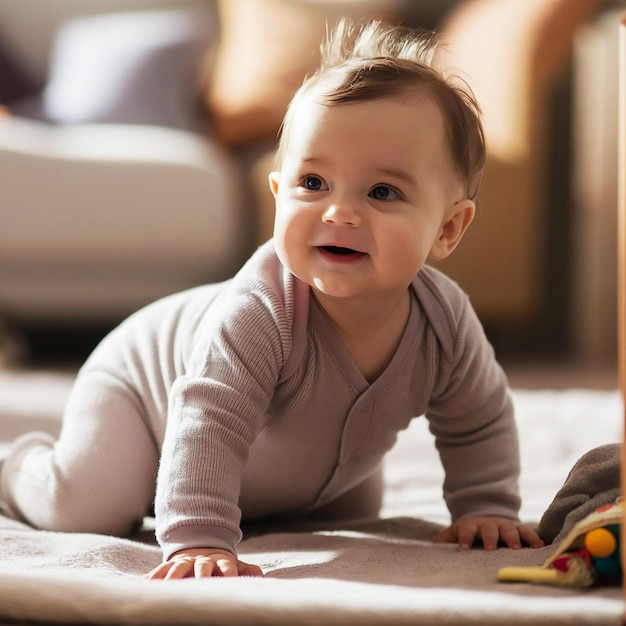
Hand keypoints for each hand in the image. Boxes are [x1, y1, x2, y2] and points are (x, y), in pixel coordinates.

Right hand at [145, 547, 263, 578]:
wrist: (200, 546)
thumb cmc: (220, 563)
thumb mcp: (235, 565)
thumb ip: (246, 570)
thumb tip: (259, 575)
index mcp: (220, 560)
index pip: (226, 565)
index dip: (229, 572)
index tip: (231, 578)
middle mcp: (202, 560)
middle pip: (201, 566)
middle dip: (200, 575)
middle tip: (198, 584)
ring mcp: (185, 561)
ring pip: (178, 568)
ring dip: (173, 577)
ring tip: (167, 588)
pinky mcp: (171, 564)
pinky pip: (161, 569)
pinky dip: (154, 576)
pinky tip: (145, 583)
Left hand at [432, 516, 544, 550]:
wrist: (488, 515)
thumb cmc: (472, 530)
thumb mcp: (458, 531)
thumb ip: (447, 537)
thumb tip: (434, 544)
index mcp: (472, 526)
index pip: (466, 530)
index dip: (464, 538)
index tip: (462, 547)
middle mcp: (489, 524)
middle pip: (489, 530)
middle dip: (490, 539)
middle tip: (490, 549)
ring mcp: (505, 525)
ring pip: (509, 530)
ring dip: (512, 538)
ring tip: (516, 549)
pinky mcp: (519, 528)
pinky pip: (527, 531)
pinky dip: (533, 537)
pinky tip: (540, 546)